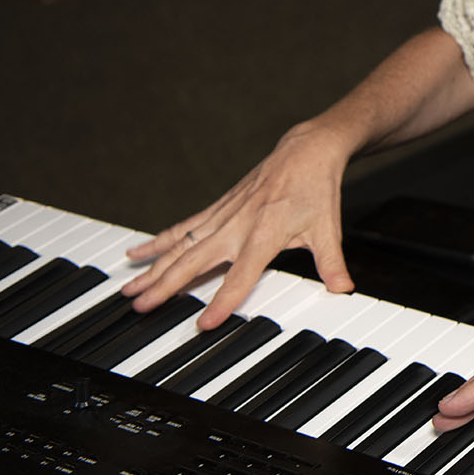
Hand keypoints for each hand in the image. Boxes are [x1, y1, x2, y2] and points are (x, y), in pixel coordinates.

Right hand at [122, 123, 355, 329]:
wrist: (307, 151)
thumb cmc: (317, 190)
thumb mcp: (329, 229)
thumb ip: (331, 263)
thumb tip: (344, 289)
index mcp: (265, 233)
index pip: (241, 276)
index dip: (223, 301)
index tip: (204, 324)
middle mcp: (237, 225)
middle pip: (196, 261)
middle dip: (166, 286)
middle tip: (141, 308)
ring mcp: (223, 215)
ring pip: (181, 246)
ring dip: (153, 268)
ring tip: (129, 289)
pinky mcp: (217, 208)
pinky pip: (182, 228)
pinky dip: (158, 242)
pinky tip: (136, 254)